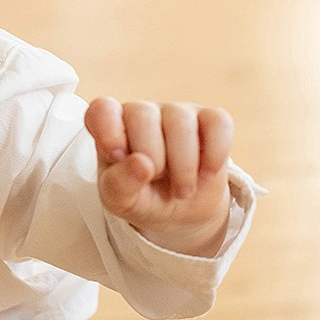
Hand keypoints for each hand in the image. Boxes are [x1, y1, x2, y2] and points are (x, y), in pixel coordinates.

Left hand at [84, 97, 232, 256]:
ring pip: (180, 121)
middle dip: (152, 158)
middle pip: (143, 115)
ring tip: (182, 190)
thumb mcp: (120, 200)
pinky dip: (215, 154)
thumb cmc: (140, 195)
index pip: (101, 109)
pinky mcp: (210, 120)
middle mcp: (142, 112)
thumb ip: (119, 184)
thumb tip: (140, 164)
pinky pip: (218, 122)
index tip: (117, 157)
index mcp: (110, 126)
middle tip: (156, 181)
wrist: (179, 210)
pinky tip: (206, 174)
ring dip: (183, 165)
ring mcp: (176, 113)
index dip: (108, 131)